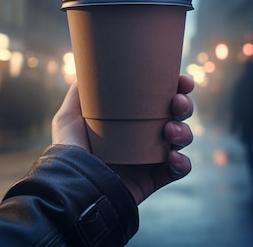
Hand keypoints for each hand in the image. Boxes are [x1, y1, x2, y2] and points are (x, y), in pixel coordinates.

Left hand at [52, 75, 194, 203]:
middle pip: (177, 115)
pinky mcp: (154, 179)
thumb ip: (79, 92)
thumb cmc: (69, 150)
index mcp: (131, 118)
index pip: (160, 98)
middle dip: (185, 106)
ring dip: (184, 132)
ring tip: (169, 131)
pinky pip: (180, 169)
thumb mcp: (68, 117)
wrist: (73, 185)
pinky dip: (183, 162)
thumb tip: (87, 67)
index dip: (177, 88)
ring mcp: (151, 158)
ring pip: (182, 139)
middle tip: (177, 103)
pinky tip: (173, 158)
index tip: (183, 81)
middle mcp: (144, 136)